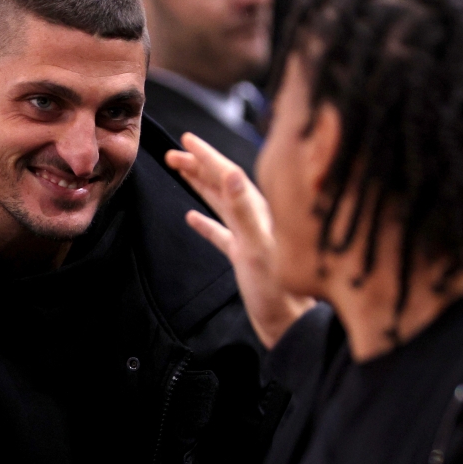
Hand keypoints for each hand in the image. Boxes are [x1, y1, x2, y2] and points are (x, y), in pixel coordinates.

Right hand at [166, 133, 314, 347]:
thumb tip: (231, 173)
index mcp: (261, 212)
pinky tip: (192, 218)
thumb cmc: (279, 290)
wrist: (288, 324)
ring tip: (181, 170)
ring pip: (219, 202)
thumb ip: (245, 210)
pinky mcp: (244, 255)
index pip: (228, 175)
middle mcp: (256, 218)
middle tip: (174, 152)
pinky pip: (220, 231)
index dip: (206, 156)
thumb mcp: (259, 247)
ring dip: (199, 185)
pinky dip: (205, 222)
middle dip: (198, 165)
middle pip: (222, 184)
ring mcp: (249, 236)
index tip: (187, 139)